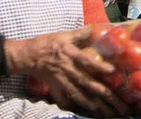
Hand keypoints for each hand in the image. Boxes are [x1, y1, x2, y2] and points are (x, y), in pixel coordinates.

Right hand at [5, 27, 136, 117]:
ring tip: (102, 110)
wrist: (27, 55)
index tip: (112, 71)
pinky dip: (70, 105)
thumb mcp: (63, 35)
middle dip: (100, 91)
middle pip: (85, 82)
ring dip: (90, 102)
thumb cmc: (46, 43)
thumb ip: (79, 34)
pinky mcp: (54, 88)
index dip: (99, 66)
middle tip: (113, 99)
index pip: (87, 61)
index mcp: (70, 55)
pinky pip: (63, 99)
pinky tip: (79, 110)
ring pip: (77, 94)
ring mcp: (61, 80)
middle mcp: (67, 69)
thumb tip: (93, 29)